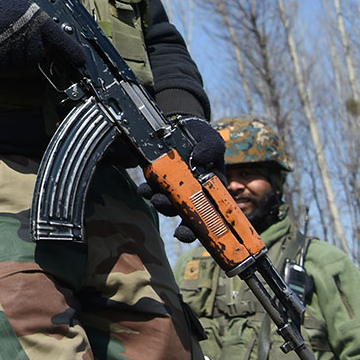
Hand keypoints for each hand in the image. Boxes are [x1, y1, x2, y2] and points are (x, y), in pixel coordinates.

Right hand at [0, 0, 86, 73]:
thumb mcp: (18, 14)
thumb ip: (33, 30)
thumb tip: (48, 50)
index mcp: (34, 17)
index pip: (58, 36)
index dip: (70, 50)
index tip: (81, 60)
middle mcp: (26, 25)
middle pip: (35, 58)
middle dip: (23, 59)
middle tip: (8, 50)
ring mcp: (11, 35)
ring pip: (17, 64)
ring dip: (5, 62)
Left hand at [138, 116, 225, 241]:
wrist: (178, 126)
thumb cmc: (200, 137)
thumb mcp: (211, 139)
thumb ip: (211, 147)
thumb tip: (201, 160)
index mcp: (213, 188)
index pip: (215, 213)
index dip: (209, 229)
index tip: (198, 234)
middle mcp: (195, 193)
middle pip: (192, 217)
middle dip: (186, 227)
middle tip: (179, 231)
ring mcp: (174, 188)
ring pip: (170, 205)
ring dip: (163, 205)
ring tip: (157, 198)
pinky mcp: (157, 181)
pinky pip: (152, 190)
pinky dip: (148, 191)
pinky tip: (144, 188)